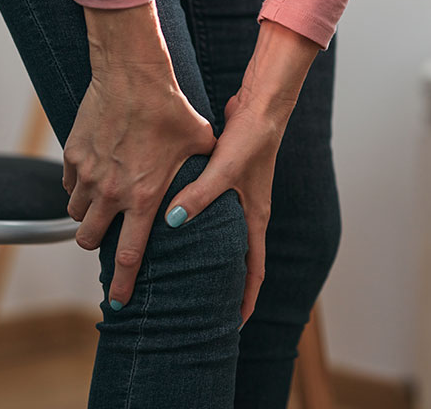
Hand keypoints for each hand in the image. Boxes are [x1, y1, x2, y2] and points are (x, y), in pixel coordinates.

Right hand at [62, 54, 216, 309]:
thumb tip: (220, 182)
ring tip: (102, 200)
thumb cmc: (171, 107)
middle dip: (97, 244)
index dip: (123, 284)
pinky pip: (69, 183)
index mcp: (143, 197)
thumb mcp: (198, 142)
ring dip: (86, 213)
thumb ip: (204, 171)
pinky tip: (96, 171)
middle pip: (89, 240)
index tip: (118, 303)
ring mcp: (87, 174)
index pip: (130, 255)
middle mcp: (110, 192)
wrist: (133, 74)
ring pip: (75, 213)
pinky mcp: (73, 154)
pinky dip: (79, 184)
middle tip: (108, 234)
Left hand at [162, 85, 294, 329]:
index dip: (246, 298)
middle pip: (238, 256)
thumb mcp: (225, 169)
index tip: (234, 324)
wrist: (261, 105)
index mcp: (255, 216)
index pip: (254, 268)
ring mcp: (238, 194)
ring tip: (183, 269)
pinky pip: (211, 207)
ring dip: (209, 252)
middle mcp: (248, 210)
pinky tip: (175, 220)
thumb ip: (199, 194)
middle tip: (200, 303)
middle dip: (224, 281)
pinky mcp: (226, 177)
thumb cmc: (252, 138)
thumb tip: (170, 222)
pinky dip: (198, 220)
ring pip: (223, 233)